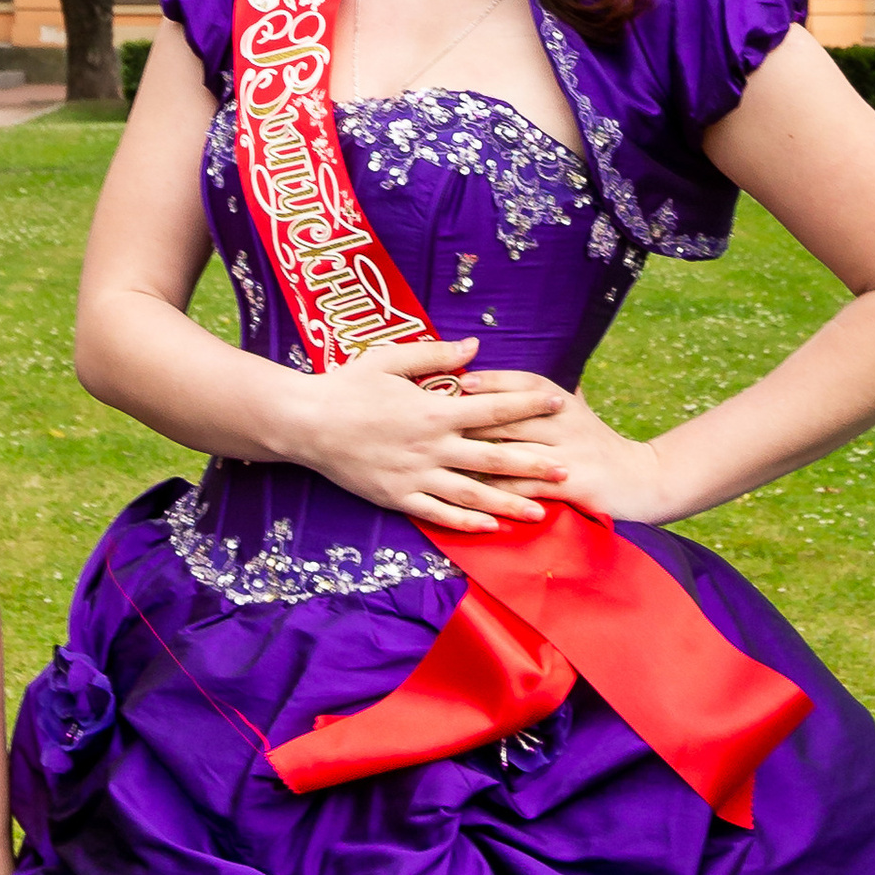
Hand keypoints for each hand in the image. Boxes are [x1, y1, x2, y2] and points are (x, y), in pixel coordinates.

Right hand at [283, 339, 566, 534]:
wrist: (305, 423)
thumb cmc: (347, 385)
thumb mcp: (390, 358)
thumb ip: (436, 355)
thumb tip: (475, 347)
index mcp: (434, 410)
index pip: (494, 406)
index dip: (529, 404)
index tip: (559, 403)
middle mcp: (431, 447)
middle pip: (494, 457)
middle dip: (534, 464)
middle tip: (568, 470)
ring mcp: (415, 476)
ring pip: (472, 494)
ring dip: (509, 503)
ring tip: (542, 511)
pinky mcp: (397, 497)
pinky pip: (439, 514)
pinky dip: (467, 523)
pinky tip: (491, 527)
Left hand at [456, 370, 666, 524]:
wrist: (643, 478)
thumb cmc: (600, 445)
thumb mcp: (580, 412)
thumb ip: (548, 396)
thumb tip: (515, 379)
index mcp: (564, 402)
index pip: (523, 384)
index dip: (491, 382)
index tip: (459, 381)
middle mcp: (566, 422)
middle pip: (510, 416)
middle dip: (470, 420)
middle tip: (433, 424)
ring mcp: (570, 453)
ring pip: (514, 451)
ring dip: (477, 456)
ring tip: (442, 460)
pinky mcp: (572, 484)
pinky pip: (527, 485)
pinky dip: (499, 490)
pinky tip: (473, 493)